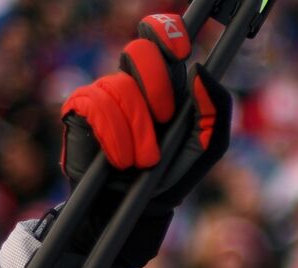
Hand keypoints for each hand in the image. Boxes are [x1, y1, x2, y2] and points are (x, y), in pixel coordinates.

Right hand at [53, 13, 231, 267]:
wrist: (138, 206)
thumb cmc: (175, 173)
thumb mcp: (209, 145)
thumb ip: (217, 108)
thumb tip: (199, 68)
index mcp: (166, 83)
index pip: (161, 37)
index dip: (165, 32)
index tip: (180, 48)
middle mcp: (134, 82)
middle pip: (140, 51)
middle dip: (157, 84)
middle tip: (165, 116)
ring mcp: (104, 92)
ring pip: (121, 86)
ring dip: (139, 129)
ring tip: (144, 159)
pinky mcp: (80, 108)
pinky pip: (97, 105)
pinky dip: (115, 136)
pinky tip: (120, 158)